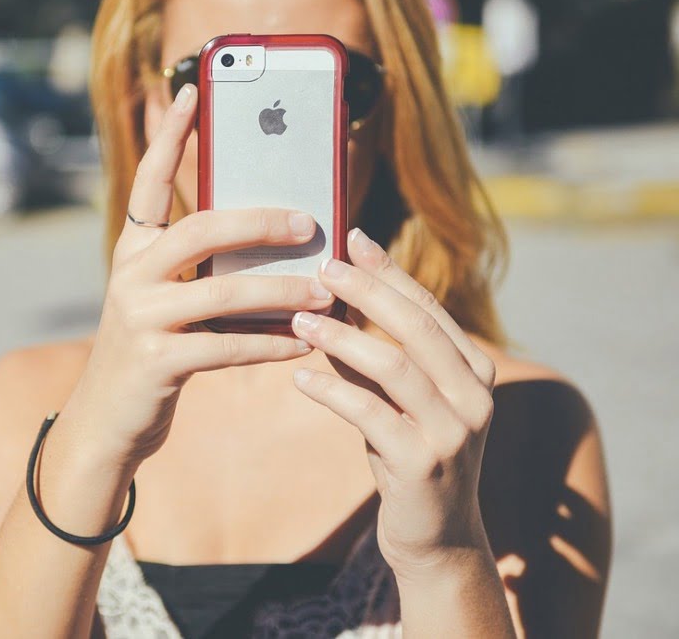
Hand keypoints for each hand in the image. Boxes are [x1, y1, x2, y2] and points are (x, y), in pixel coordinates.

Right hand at [65, 83, 333, 468]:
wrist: (108, 420)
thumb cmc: (154, 348)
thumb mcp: (169, 298)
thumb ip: (207, 268)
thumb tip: (280, 242)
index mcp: (133, 249)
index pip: (149, 181)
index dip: (170, 136)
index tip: (191, 91)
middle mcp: (129, 273)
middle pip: (201, 228)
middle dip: (261, 222)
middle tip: (310, 222)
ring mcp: (138, 316)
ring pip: (224, 290)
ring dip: (283, 292)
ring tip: (325, 292)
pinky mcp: (155, 361)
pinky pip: (228, 346)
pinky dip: (271, 343)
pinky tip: (302, 341)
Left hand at [289, 227, 496, 580]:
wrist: (437, 537)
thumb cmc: (411, 453)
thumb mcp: (399, 399)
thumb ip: (375, 354)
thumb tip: (329, 303)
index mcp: (475, 369)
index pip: (428, 306)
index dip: (389, 270)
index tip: (353, 238)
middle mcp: (475, 395)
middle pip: (416, 326)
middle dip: (368, 290)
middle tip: (323, 267)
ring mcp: (454, 431)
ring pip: (394, 366)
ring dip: (342, 338)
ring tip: (300, 320)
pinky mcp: (423, 464)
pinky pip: (370, 414)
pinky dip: (332, 391)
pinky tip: (300, 379)